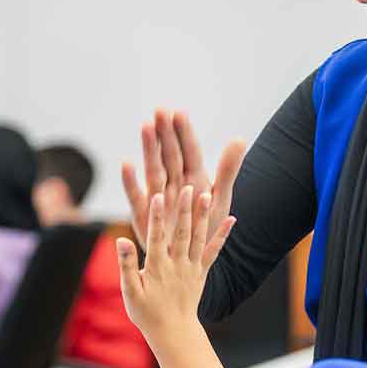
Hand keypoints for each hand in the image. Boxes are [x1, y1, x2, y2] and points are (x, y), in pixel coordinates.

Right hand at [117, 187, 234, 337]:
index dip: (157, 217)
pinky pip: (214, 252)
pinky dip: (223, 236)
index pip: (156, 237)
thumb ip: (127, 265)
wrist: (173, 332)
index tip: (158, 196)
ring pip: (198, 238)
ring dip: (203, 216)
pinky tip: (232, 220)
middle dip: (184, 210)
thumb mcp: (130, 291)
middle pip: (181, 234)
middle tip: (187, 187)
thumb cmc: (146, 313)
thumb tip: (121, 240)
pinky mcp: (202, 272)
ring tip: (207, 194)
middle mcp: (177, 265)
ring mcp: (192, 268)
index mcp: (157, 267)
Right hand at [122, 109, 244, 250]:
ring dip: (150, 149)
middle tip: (159, 110)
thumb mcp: (219, 197)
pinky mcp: (144, 214)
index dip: (184, 133)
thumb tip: (240, 138)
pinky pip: (137, 197)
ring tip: (145, 127)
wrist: (191, 257)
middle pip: (169, 155)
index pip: (189, 151)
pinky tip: (127, 164)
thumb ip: (228, 169)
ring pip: (154, 169)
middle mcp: (174, 184)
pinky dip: (131, 182)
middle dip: (165, 133)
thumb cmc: (204, 226)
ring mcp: (158, 197)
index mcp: (193, 178)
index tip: (179, 112)